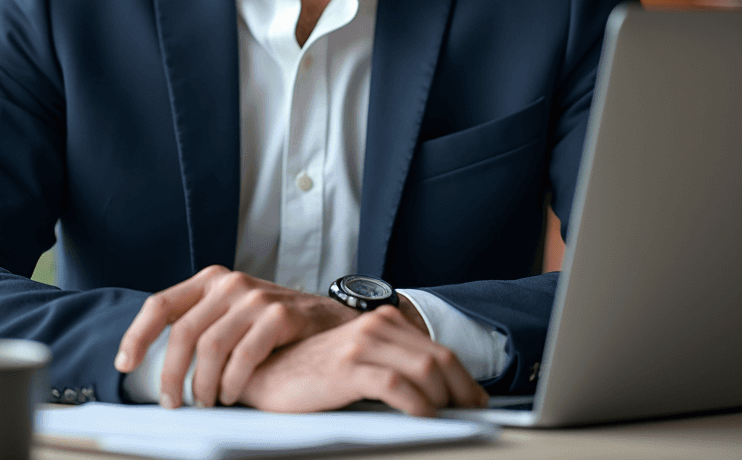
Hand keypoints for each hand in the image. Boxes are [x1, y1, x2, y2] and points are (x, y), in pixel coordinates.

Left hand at [114, 266, 356, 406]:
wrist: (328, 323)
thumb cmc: (274, 326)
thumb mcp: (232, 313)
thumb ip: (201, 323)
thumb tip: (155, 360)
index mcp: (211, 281)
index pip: (160, 304)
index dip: (137, 335)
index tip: (124, 364)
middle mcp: (230, 283)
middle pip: (183, 332)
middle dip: (171, 374)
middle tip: (172, 402)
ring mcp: (255, 296)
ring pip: (210, 347)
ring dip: (202, 384)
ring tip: (205, 401)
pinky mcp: (279, 314)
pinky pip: (243, 356)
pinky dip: (232, 382)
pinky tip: (231, 394)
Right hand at [240, 306, 488, 415]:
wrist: (266, 372)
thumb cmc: (311, 374)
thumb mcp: (358, 363)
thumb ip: (391, 366)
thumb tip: (438, 392)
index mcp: (380, 322)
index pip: (436, 349)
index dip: (463, 377)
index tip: (476, 401)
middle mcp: (374, 327)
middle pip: (438, 358)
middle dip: (463, 389)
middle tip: (473, 413)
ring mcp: (362, 345)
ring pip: (424, 369)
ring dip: (445, 398)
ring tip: (449, 418)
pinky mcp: (347, 367)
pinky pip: (396, 386)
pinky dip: (419, 404)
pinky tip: (425, 417)